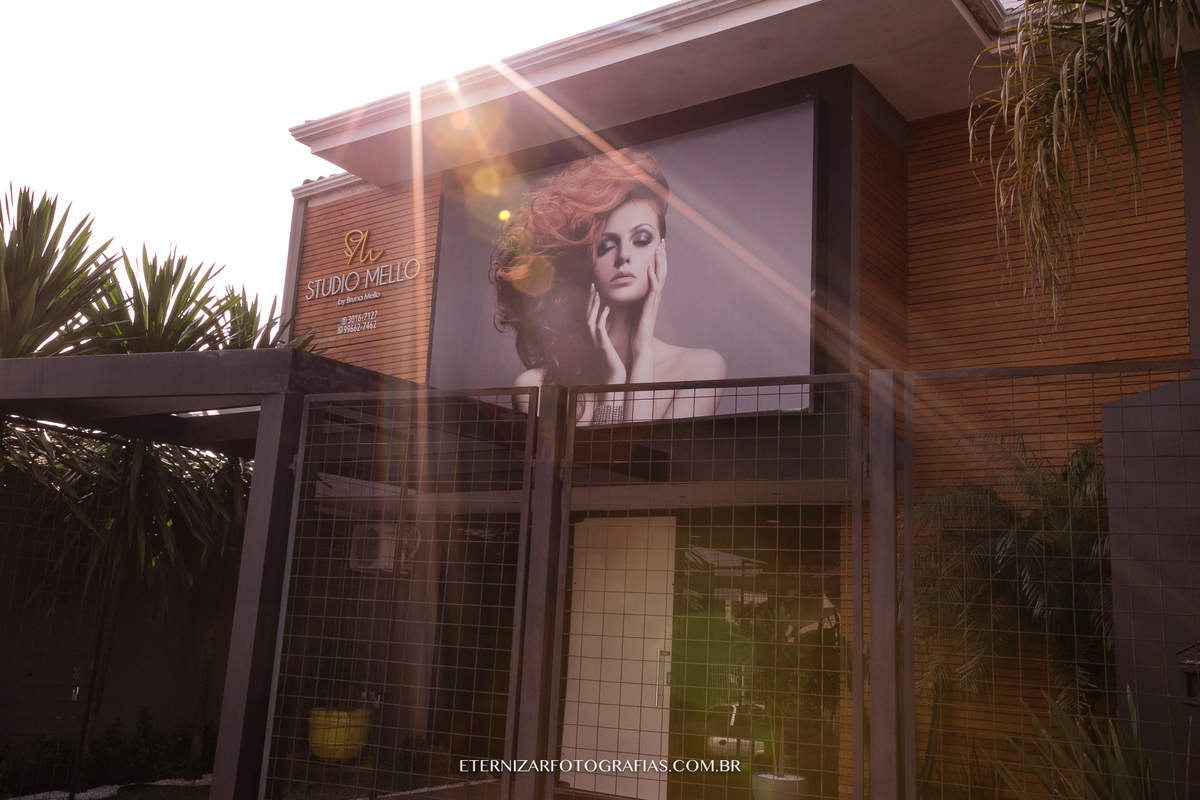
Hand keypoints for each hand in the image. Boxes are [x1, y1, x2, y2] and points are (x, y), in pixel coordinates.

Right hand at [588, 284, 626, 383]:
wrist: (614, 377)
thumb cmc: (612, 362)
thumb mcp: (608, 343)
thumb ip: (606, 333)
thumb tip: (609, 321)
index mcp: (593, 336)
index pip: (589, 315)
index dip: (590, 302)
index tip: (595, 290)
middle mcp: (591, 337)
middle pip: (587, 314)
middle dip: (589, 299)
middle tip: (593, 285)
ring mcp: (595, 341)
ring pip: (590, 319)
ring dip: (594, 305)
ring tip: (598, 293)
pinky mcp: (602, 345)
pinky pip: (600, 327)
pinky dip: (602, 316)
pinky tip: (607, 307)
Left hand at [631, 239, 666, 356]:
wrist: (640, 344)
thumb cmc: (637, 328)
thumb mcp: (634, 308)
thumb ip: (635, 297)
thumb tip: (630, 287)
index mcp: (651, 295)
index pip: (656, 273)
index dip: (658, 259)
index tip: (657, 245)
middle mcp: (655, 296)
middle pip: (661, 271)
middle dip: (662, 256)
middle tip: (662, 241)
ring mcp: (654, 301)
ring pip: (660, 277)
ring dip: (659, 262)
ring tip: (659, 249)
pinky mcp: (650, 307)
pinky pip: (652, 290)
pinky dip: (652, 278)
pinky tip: (650, 268)